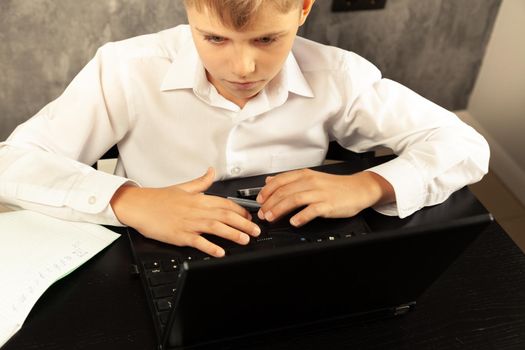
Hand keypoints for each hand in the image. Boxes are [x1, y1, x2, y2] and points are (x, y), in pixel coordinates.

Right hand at [110, 168, 260, 257]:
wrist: (138, 206)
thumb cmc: (159, 198)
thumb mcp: (183, 187)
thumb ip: (201, 181)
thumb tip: (211, 171)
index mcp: (198, 199)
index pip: (225, 203)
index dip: (241, 210)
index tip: (250, 216)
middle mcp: (196, 210)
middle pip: (225, 216)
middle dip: (244, 223)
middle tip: (256, 230)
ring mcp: (188, 223)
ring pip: (216, 228)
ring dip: (233, 234)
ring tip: (246, 239)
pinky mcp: (180, 235)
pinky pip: (198, 242)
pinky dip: (210, 247)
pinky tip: (220, 252)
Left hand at [256, 169, 394, 226]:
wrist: (358, 189)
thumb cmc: (335, 186)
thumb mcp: (311, 177)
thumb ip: (290, 179)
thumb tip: (270, 180)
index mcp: (305, 175)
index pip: (280, 180)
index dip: (267, 191)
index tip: (259, 200)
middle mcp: (311, 182)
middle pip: (284, 191)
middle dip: (270, 203)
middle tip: (262, 213)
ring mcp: (319, 193)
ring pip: (294, 199)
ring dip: (280, 209)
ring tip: (271, 218)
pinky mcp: (328, 204)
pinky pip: (312, 210)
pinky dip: (301, 216)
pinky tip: (294, 222)